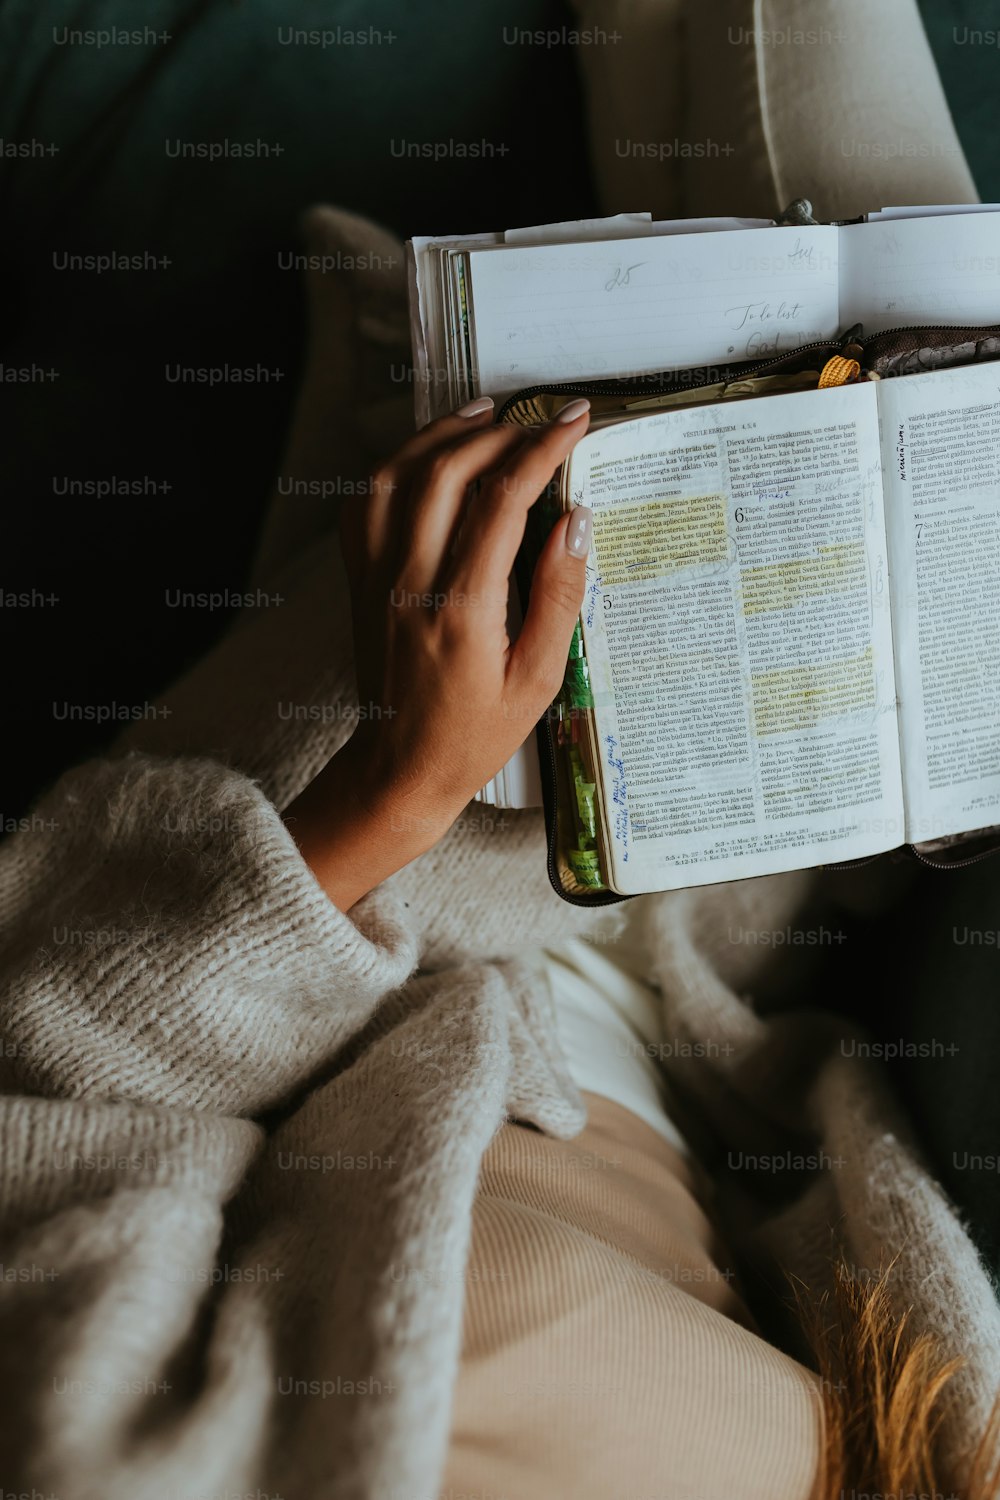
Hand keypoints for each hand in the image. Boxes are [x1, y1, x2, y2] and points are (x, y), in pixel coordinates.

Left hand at [284, 395, 593, 909]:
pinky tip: (428, 455)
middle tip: (540, 421)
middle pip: (448, 472)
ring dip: (443, 433)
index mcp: (461, 610)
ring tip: (485, 413)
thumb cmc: (474, 735)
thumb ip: (558, 597)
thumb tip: (577, 521)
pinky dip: (396, 464)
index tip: (574, 421)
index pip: (503, 501)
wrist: (398, 769)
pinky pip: (365, 502)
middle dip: (500, 431)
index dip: (541, 449)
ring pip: (397, 474)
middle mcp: (409, 583)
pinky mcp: (359, 580)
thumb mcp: (539, 679)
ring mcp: (375, 578)